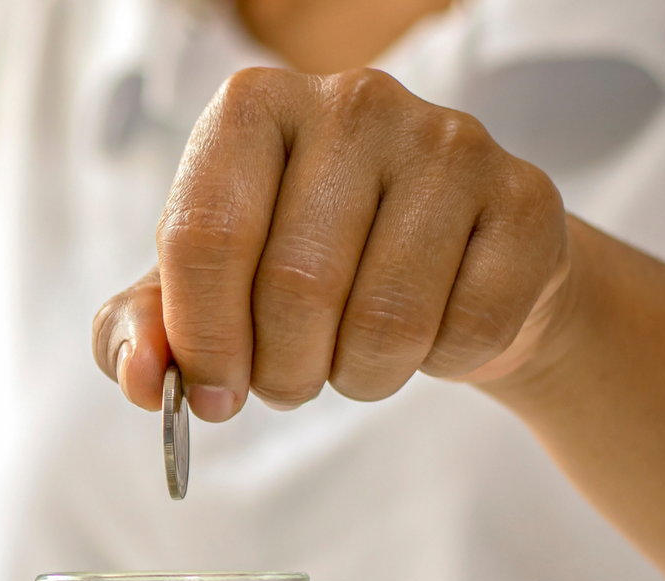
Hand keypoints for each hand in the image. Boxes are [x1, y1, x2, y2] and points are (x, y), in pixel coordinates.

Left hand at [93, 68, 573, 418]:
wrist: (448, 267)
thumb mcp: (202, 294)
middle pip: (294, 287)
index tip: (210, 394)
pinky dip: (437, 365)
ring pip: (386, 320)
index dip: (201, 340)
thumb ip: (142, 331)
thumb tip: (139, 378)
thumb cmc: (303, 272)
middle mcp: (351, 103)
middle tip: (287, 382)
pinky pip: (466, 330)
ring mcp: (449, 142)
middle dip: (282, 371)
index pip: (203, 236)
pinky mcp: (525, 199)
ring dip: (358, 376)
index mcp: (251, 109)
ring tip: (352, 357)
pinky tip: (431, 332)